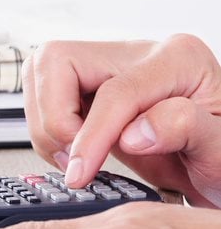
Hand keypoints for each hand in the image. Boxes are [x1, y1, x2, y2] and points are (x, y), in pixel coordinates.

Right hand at [22, 34, 220, 206]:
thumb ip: (186, 131)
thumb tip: (133, 132)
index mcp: (178, 59)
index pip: (114, 91)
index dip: (89, 136)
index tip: (80, 173)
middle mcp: (139, 55)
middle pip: (59, 61)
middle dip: (54, 116)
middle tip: (73, 158)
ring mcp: (110, 67)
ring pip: (42, 71)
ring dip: (46, 121)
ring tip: (74, 157)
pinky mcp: (91, 87)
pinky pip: (46, 92)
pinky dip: (48, 126)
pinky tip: (74, 151)